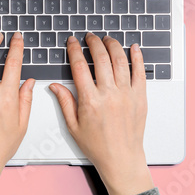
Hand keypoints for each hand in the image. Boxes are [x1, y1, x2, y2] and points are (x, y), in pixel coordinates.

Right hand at [49, 34, 153, 194]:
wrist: (121, 157)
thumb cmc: (97, 145)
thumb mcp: (73, 126)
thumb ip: (65, 102)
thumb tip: (54, 85)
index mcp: (90, 101)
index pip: (79, 67)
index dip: (74, 50)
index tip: (72, 42)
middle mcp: (109, 94)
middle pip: (101, 59)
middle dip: (93, 43)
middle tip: (90, 37)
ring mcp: (126, 94)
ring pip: (120, 61)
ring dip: (113, 46)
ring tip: (107, 39)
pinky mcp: (140, 97)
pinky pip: (140, 72)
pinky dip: (137, 57)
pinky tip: (133, 47)